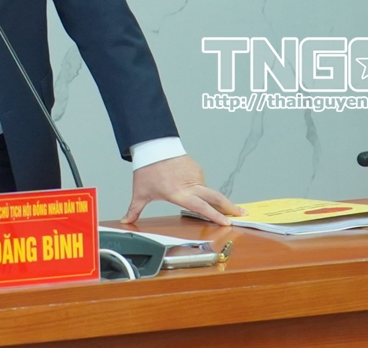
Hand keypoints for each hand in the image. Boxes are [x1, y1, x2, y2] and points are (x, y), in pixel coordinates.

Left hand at [122, 154, 241, 225]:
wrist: (153, 145)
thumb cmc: (147, 169)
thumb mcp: (140, 192)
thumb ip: (134, 209)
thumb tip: (125, 221)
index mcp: (179, 193)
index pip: (201, 206)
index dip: (215, 215)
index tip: (227, 222)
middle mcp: (190, 185)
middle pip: (215, 197)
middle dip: (229, 207)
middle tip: (241, 215)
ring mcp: (195, 175)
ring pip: (207, 191)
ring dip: (212, 199)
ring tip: (216, 206)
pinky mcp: (196, 168)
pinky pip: (201, 182)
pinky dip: (201, 189)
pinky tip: (195, 191)